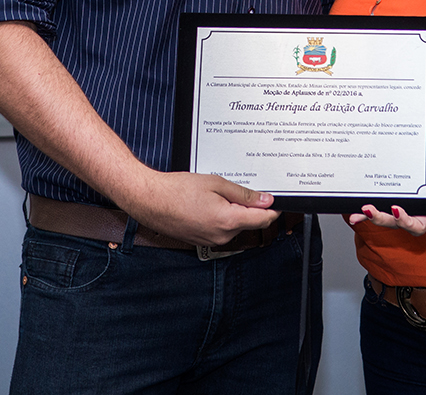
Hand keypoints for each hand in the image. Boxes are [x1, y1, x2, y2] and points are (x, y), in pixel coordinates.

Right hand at [120, 169, 278, 246]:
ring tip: (215, 194)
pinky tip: (207, 203)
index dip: (272, 207)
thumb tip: (265, 200)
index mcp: (228, 221)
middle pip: (249, 222)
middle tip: (235, 188)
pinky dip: (221, 217)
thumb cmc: (177, 190)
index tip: (275, 199)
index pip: (264, 219)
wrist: (150, 200)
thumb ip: (244, 194)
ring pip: (235, 225)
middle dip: (249, 206)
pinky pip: (221, 229)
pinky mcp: (203, 241)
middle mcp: (222, 236)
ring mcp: (212, 241)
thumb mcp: (216, 183)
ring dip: (233, 211)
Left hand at [347, 132, 425, 235]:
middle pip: (395, 222)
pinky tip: (355, 204)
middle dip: (380, 219)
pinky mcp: (394, 188)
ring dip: (369, 215)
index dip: (405, 222)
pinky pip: (380, 198)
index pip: (418, 226)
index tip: (396, 209)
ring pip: (384, 214)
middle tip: (368, 209)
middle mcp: (414, 208)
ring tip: (358, 212)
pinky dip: (366, 202)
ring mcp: (403, 199)